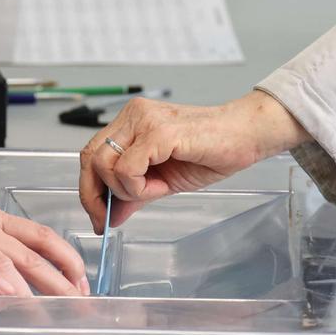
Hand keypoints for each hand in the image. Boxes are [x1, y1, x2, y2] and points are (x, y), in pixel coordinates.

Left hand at [78, 90, 306, 231]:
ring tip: (155, 190)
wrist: (246, 136)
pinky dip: (138, 186)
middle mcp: (133, 116)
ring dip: (125, 189)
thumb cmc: (211, 151)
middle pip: (90, 158)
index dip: (89, 189)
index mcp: (131, 122)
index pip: (92, 154)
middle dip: (94, 196)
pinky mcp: (159, 132)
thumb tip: (109, 216)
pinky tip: (161, 186)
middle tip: (109, 218)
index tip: (98, 217)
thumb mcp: (163, 180)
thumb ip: (134, 194)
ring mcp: (144, 121)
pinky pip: (128, 169)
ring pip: (105, 164)